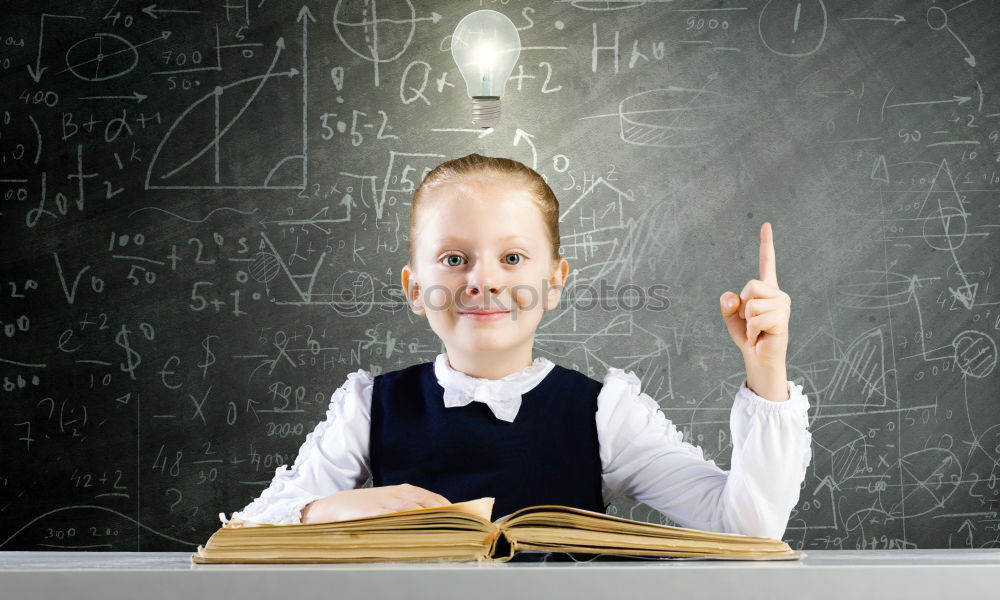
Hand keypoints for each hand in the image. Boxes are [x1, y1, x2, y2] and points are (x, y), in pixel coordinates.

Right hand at [299, 483, 450, 523]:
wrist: (334, 506)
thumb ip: (410, 509)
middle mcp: (399, 495)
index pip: (436, 499)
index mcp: (405, 490)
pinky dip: (408, 526)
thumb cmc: (364, 506)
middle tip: (463, 529)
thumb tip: (435, 520)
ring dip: (433, 522)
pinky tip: (419, 534)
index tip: (467, 520)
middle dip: (448, 517)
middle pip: (430, 505)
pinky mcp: (374, 513)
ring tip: (448, 533)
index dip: (453, 509)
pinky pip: (395, 520)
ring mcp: (387, 504)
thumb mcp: (390, 502)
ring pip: (416, 512)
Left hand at [719, 222, 790, 401]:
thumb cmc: (747, 336)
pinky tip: (761, 337)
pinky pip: (756, 319)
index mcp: (766, 289)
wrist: (759, 358)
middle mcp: (778, 294)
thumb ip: (727, 304)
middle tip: (751, 322)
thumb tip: (732, 297)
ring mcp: (782, 306)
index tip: (766, 224)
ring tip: (757, 331)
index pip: (767, 262)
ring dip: (747, 322)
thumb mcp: (731, 317)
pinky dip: (752, 331)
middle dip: (743, 306)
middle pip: (750, 286)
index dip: (766, 243)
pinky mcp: (782, 319)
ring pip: (751, 304)